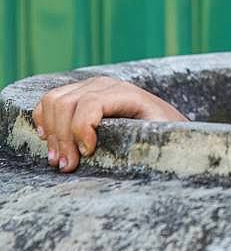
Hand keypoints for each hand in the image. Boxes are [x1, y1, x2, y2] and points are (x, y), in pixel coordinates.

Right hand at [32, 76, 187, 172]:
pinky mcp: (79, 93)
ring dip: (51, 133)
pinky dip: (44, 120)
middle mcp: (105, 85)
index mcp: (127, 93)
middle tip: (67, 166)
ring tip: (59, 160)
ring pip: (53, 101)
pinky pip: (50, 101)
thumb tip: (114, 154)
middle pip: (65, 104)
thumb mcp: (161, 135)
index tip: (87, 153)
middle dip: (62, 138)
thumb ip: (143, 140)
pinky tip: (49, 140)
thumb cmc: (166, 132)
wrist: (165, 121)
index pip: (91, 103)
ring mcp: (89, 87)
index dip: (81, 129)